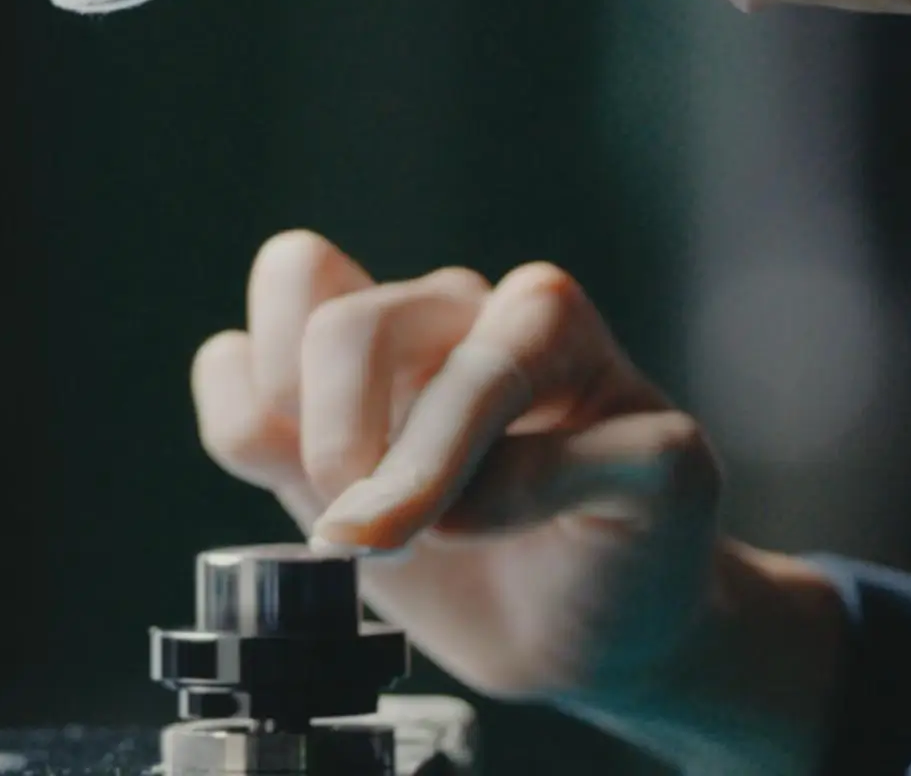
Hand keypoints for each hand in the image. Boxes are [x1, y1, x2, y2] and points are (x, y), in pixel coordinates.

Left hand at [191, 231, 839, 773]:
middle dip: (334, 447)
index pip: (299, 272)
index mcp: (401, 315)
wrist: (579, 638)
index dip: (269, 384)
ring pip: (475, 371)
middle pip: (354, 324)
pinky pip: (568, 460)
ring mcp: (581, 359)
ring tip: (432, 537)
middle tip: (353, 531)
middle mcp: (484, 309)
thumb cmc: (463, 560)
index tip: (295, 474)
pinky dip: (522, 511)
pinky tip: (539, 535)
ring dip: (426, 478)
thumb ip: (274, 447)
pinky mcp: (661, 438)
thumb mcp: (336, 509)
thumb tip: (249, 407)